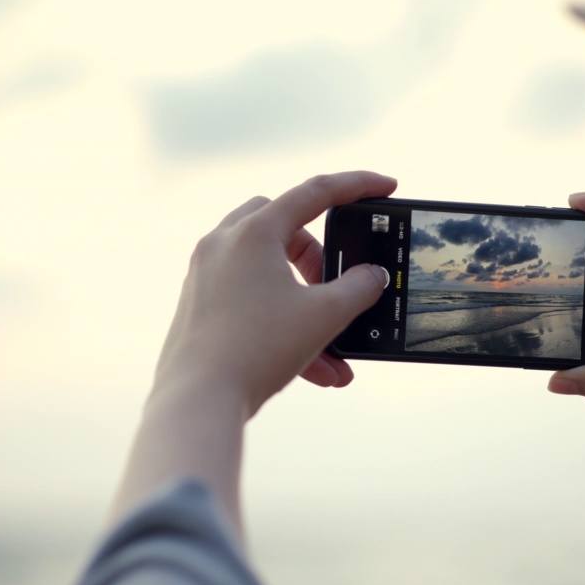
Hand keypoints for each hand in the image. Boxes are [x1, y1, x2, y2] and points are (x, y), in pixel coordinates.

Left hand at [153, 171, 395, 419]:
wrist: (198, 399)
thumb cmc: (257, 351)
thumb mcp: (324, 316)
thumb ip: (359, 288)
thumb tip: (372, 276)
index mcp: (253, 232)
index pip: (315, 192)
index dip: (358, 185)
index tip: (386, 185)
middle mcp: (223, 244)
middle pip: (284, 226)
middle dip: (318, 257)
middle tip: (337, 285)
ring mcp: (206, 273)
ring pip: (268, 271)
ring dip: (306, 305)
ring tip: (333, 354)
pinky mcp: (199, 304)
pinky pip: (250, 300)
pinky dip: (282, 323)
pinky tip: (311, 369)